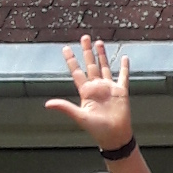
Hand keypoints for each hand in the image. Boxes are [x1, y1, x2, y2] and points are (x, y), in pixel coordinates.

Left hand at [47, 35, 135, 154]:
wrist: (114, 136)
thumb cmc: (96, 129)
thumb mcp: (79, 116)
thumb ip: (65, 107)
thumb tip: (47, 104)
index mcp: (85, 91)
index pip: (77, 72)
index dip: (71, 60)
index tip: (66, 48)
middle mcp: (96, 87)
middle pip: (90, 64)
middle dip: (87, 51)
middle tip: (84, 37)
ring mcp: (109, 88)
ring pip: (104, 67)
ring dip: (102, 55)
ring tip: (99, 42)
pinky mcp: (121, 91)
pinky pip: (123, 76)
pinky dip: (124, 67)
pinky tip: (125, 58)